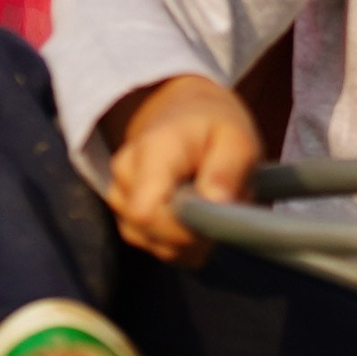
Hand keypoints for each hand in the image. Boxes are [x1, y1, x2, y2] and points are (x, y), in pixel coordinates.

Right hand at [104, 74, 263, 263]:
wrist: (183, 112)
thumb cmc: (214, 126)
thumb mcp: (237, 138)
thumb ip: (228, 169)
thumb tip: (214, 203)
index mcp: (153, 151)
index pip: (145, 212)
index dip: (180, 230)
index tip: (212, 217)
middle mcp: (125, 174)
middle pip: (149, 232)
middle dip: (193, 233)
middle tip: (221, 203)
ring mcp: (119, 194)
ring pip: (153, 243)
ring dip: (189, 236)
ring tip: (207, 201)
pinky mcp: (124, 213)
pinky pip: (154, 244)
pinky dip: (180, 238)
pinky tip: (192, 211)